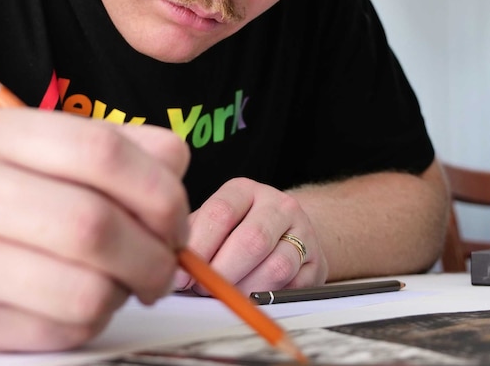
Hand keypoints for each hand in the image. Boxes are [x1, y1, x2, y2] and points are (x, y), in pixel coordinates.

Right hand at [0, 106, 189, 351]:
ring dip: (126, 291)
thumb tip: (175, 175)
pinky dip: (94, 319)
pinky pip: (65, 329)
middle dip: (154, 254)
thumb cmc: (7, 192)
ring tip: (121, 279)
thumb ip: (125, 148)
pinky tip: (79, 298)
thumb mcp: (53, 148)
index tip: (177, 219)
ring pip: (86, 290)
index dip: (160, 190)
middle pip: (93, 225)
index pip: (101, 150)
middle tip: (166, 262)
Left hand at [174, 178, 327, 294]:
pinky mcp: (317, 261)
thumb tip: (172, 268)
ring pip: (276, 267)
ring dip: (246, 289)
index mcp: (244, 191)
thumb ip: (194, 239)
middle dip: (222, 273)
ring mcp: (303, 231)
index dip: (198, 247)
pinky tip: (253, 296)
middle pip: (251, 241)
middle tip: (205, 288)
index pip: (220, 213)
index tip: (181, 274)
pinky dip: (270, 297)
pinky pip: (294, 287)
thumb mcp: (214, 223)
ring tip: (228, 294)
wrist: (287, 232)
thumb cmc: (238, 230)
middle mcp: (278, 205)